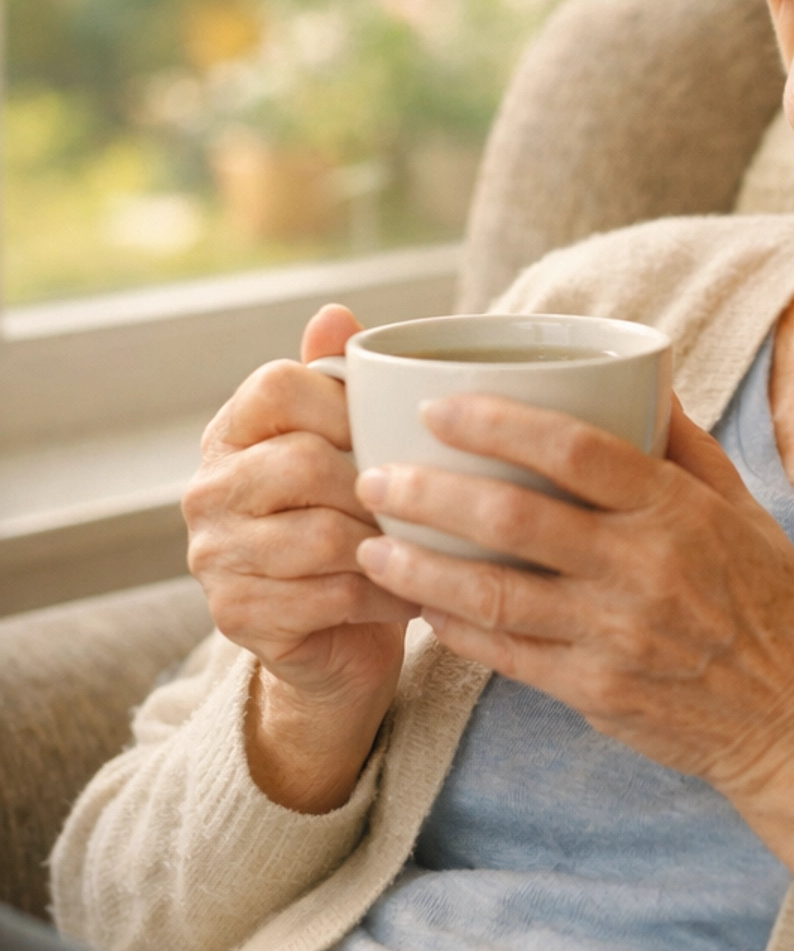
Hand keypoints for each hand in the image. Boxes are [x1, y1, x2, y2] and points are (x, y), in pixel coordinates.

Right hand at [185, 303, 414, 810]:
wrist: (335, 638)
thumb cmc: (350, 523)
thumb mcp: (347, 446)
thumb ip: (340, 383)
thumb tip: (335, 312)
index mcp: (232, 432)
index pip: (279, 386)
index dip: (349, 404)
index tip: (398, 430)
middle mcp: (208, 490)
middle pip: (303, 463)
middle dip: (377, 484)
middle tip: (427, 500)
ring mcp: (215, 557)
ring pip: (320, 537)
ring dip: (387, 544)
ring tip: (427, 547)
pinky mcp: (236, 617)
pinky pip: (328, 597)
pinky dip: (383, 595)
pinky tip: (411, 592)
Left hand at [354, 390, 793, 950]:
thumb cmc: (773, 602)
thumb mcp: (743, 510)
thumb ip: (683, 444)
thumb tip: (639, 375)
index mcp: (677, 511)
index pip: (575, 450)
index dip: (498, 423)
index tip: (437, 407)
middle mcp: (642, 570)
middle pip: (514, 519)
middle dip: (430, 493)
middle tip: (375, 477)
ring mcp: (615, 637)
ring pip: (493, 594)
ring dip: (419, 568)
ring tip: (369, 548)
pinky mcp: (596, 693)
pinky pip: (507, 656)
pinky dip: (455, 629)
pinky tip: (420, 609)